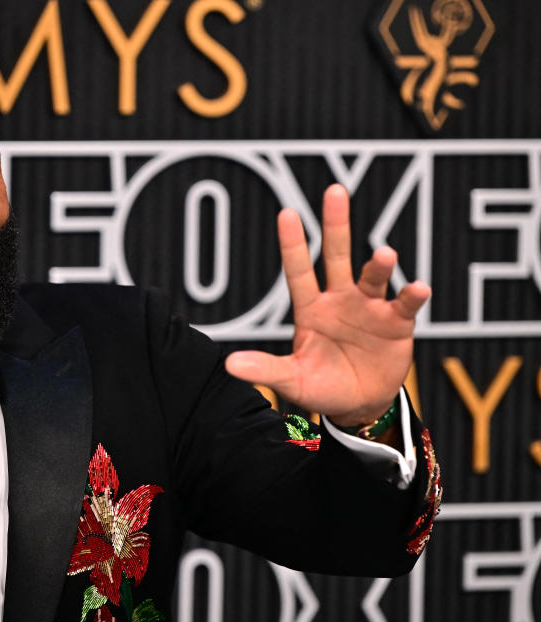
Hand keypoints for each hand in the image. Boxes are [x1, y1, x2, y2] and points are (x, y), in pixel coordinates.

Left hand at [224, 184, 430, 425]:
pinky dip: (412, 296)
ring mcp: (369, 308)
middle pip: (336, 256)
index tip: (287, 213)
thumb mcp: (292, 379)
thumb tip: (230, 364)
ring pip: (373, 277)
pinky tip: (417, 288)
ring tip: (384, 254)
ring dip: (379, 265)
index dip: (293, 245)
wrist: (360, 405)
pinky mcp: (396, 323)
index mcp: (310, 308)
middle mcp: (340, 299)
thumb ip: (265, 369)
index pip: (298, 272)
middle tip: (334, 191)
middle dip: (335, 224)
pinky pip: (405, 305)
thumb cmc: (322, 386)